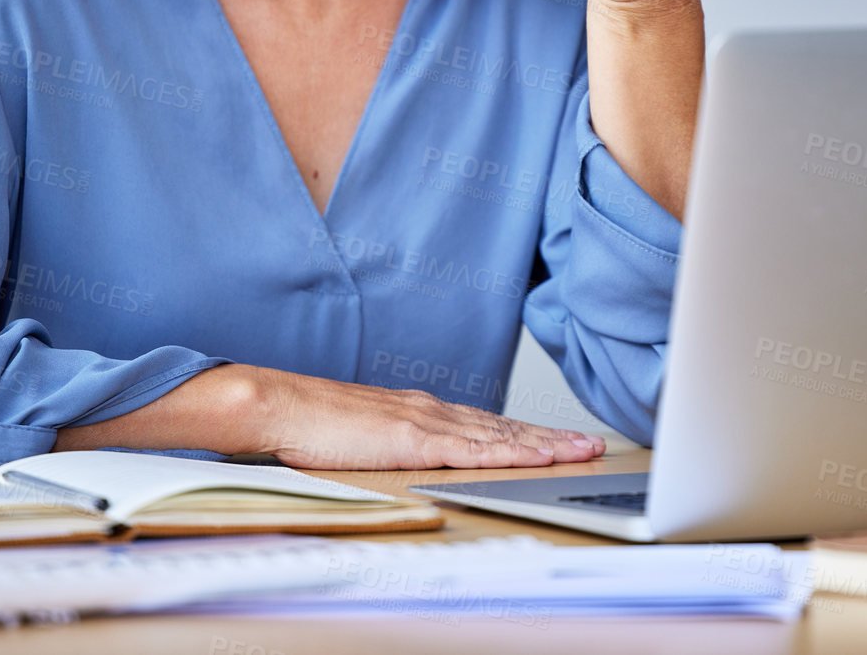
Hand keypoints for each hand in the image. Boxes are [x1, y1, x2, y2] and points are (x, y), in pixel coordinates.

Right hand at [56, 363, 607, 469]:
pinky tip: (539, 459)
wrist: (276, 404)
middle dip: (548, 438)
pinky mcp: (415, 437)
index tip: (557, 442)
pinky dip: (513, 452)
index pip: (482, 425)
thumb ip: (390, 445)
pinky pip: (476, 448)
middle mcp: (430, 410)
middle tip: (590, 446)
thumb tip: (406, 462)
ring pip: (498, 435)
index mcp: (417, 410)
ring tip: (580, 452)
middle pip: (501, 428)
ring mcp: (425, 421)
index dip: (523, 435)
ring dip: (543, 444)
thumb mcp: (362, 436)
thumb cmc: (309, 423)